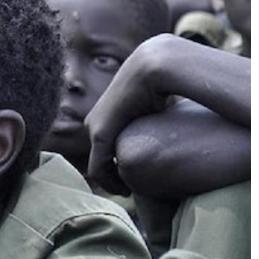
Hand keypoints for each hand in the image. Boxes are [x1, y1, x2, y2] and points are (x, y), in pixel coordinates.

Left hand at [85, 34, 175, 194]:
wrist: (151, 68)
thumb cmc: (162, 86)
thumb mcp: (154, 110)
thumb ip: (152, 123)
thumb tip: (164, 128)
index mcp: (108, 116)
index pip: (108, 149)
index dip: (119, 167)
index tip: (135, 180)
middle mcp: (95, 122)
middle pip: (101, 158)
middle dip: (114, 176)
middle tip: (129, 190)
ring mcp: (95, 127)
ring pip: (98, 166)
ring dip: (112, 181)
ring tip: (128, 191)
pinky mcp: (99, 133)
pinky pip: (98, 167)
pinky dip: (109, 181)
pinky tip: (124, 189)